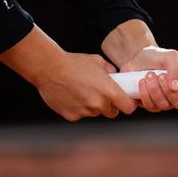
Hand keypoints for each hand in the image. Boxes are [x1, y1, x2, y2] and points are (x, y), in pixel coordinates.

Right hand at [0, 26, 134, 121]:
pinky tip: (71, 95)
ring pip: (95, 112)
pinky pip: (80, 114)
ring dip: (92, 105)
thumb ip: (110, 71)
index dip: (128, 104)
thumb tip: (116, 76)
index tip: (125, 101)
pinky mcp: (72, 116)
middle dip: (109, 105)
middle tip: (101, 94)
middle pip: (112, 112)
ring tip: (81, 90)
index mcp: (109, 90)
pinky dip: (78, 108)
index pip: (128, 107)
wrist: (49, 68)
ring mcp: (85, 112)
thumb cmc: (74, 62)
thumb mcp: (97, 61)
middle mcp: (98, 104)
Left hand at [117, 45, 177, 112]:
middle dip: (169, 90)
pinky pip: (150, 106)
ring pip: (164, 105)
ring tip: (149, 74)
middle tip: (161, 75)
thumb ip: (176, 69)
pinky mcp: (151, 104)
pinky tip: (142, 81)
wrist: (137, 58)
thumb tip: (176, 86)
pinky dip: (145, 93)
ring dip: (155, 89)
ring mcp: (165, 102)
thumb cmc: (157, 56)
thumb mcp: (170, 56)